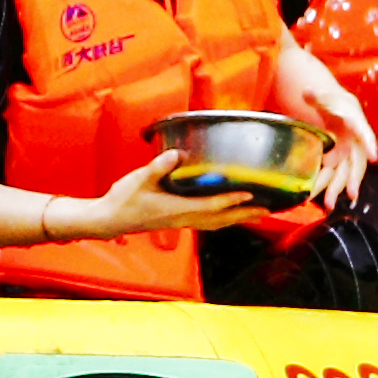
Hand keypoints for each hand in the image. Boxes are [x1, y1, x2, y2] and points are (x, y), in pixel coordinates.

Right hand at [77, 150, 249, 237]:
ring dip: (237, 218)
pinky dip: (223, 218)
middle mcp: (183, 219)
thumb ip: (158, 167)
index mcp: (176, 210)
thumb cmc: (123, 200)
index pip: (209, 207)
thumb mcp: (139, 179)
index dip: (230, 201)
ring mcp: (181, 223)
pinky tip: (229, 213)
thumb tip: (176, 153)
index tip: (249, 195)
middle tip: (268, 209)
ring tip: (257, 213)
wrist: (109, 220)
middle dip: (244, 214)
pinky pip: (207, 222)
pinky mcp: (178, 221)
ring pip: (216, 223)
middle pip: (220, 220)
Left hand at [274, 57, 377, 195]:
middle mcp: (355, 139)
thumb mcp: (324, 96)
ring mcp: (348, 150)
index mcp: (354, 120)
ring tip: (329, 205)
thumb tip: (307, 93)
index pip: (364, 131)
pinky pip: (338, 173)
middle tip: (350, 194)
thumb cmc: (332, 100)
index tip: (374, 156)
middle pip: (356, 160)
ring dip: (338, 188)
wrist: (334, 106)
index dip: (369, 143)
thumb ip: (316, 96)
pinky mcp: (340, 157)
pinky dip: (332, 186)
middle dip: (353, 178)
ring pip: (346, 172)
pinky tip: (325, 200)